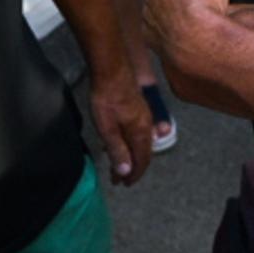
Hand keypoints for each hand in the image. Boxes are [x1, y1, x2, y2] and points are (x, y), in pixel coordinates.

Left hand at [86, 65, 153, 186]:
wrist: (111, 69)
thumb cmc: (107, 98)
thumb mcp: (108, 128)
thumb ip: (117, 149)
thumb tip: (126, 171)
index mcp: (141, 132)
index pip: (142, 160)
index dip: (134, 174)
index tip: (125, 184)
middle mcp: (146, 125)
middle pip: (143, 152)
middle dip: (132, 167)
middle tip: (119, 178)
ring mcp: (144, 115)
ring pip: (140, 142)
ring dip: (130, 155)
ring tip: (118, 163)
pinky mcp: (138, 107)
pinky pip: (137, 132)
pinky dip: (130, 143)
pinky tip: (120, 141)